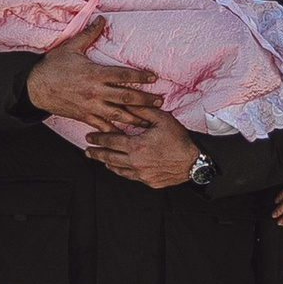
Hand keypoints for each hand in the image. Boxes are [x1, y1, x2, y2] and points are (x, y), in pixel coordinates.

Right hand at [27, 16, 163, 132]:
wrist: (35, 87)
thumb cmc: (53, 66)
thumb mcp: (71, 47)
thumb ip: (89, 34)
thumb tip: (102, 19)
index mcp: (95, 74)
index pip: (123, 75)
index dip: (140, 76)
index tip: (154, 78)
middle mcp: (95, 92)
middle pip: (126, 97)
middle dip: (145, 100)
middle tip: (160, 102)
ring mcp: (90, 106)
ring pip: (118, 115)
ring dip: (135, 118)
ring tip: (149, 121)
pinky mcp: (84, 116)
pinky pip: (103, 126)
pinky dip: (115, 131)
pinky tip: (126, 136)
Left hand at [87, 108, 201, 188]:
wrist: (194, 162)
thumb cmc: (179, 139)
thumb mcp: (162, 119)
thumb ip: (142, 110)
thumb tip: (127, 101)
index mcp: (136, 146)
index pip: (111, 141)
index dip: (98, 138)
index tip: (89, 137)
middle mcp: (135, 162)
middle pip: (109, 157)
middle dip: (96, 153)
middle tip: (87, 150)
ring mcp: (141, 174)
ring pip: (117, 169)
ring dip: (106, 163)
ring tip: (100, 159)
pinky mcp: (148, 182)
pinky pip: (129, 177)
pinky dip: (120, 171)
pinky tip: (117, 168)